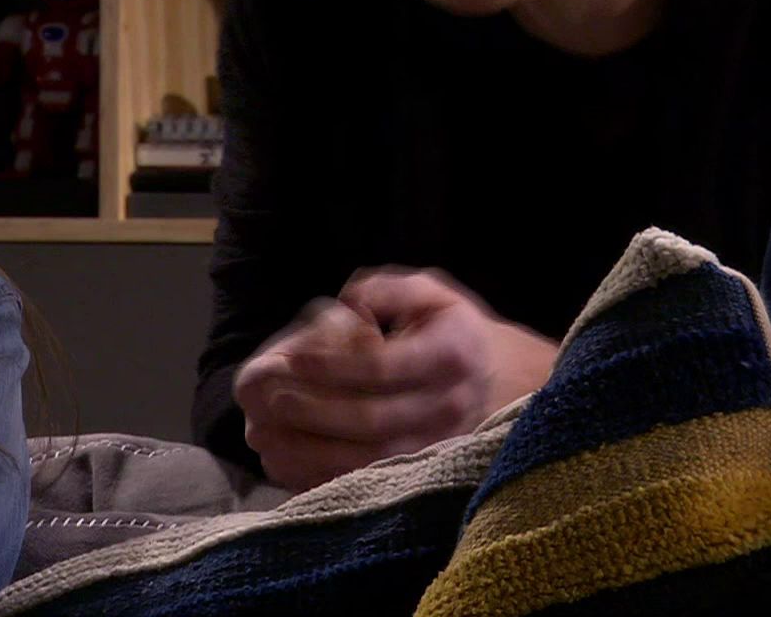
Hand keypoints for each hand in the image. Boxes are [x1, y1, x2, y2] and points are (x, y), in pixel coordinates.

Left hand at [234, 268, 556, 491]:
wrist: (502, 380)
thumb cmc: (452, 329)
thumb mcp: (431, 294)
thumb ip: (391, 289)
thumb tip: (351, 299)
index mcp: (450, 355)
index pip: (384, 367)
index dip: (334, 366)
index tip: (292, 358)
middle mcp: (449, 406)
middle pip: (374, 420)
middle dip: (316, 412)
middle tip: (271, 401)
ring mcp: (440, 444)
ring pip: (372, 459)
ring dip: (314, 451)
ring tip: (268, 434)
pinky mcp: (426, 470)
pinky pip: (372, 481)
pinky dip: (327, 476)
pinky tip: (289, 461)